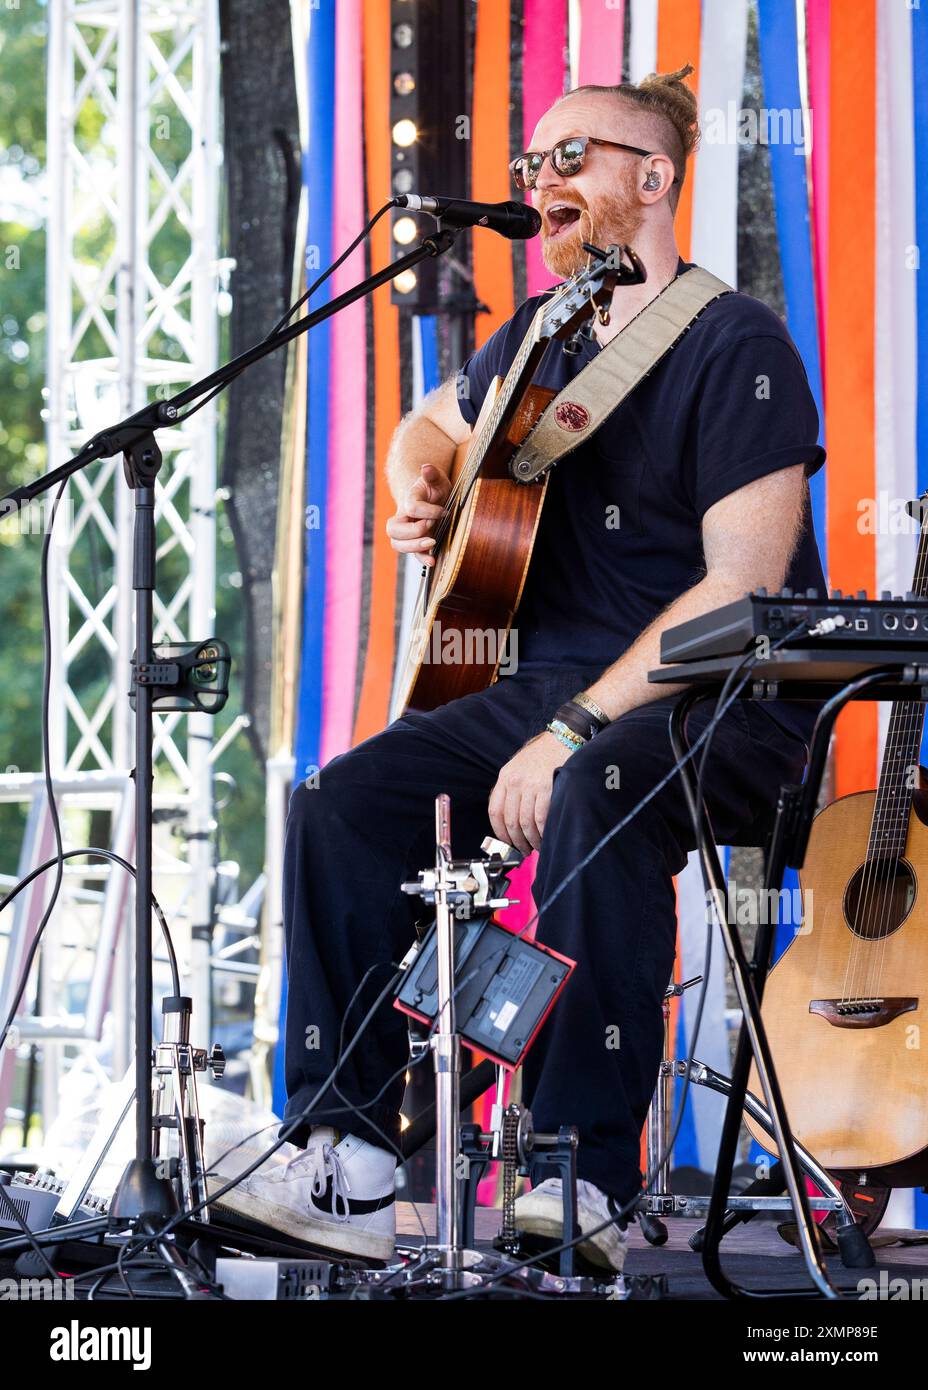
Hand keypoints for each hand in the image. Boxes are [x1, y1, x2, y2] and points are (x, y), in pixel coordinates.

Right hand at [386, 463, 450, 567]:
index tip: (444, 511)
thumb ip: (432, 474)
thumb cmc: (434, 488)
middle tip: (431, 527)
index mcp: (408, 500)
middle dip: (413, 532)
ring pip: (398, 544)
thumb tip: (426, 468)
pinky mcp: (416, 542)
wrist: (432, 497)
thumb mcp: (436, 478)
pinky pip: (412, 555)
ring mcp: (407, 532)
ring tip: (432, 544)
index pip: (411, 507)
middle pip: (394, 529)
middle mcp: (403, 517)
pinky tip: (433, 561)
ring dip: (414, 547)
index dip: (428, 511)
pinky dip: (422, 559)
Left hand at [489, 731, 571, 853]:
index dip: (499, 831)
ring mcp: (531, 785)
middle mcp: (515, 781)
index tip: (506, 842)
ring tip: (536, 846)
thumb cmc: (543, 754)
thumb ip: (512, 788)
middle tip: (523, 850)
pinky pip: (541, 818)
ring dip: (530, 840)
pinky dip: (543, 832)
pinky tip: (546, 837)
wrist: (563, 738)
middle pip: (510, 820)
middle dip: (517, 841)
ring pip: (525, 822)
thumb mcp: (518, 766)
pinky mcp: (547, 788)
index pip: (495, 811)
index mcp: (505, 777)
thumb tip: (509, 817)